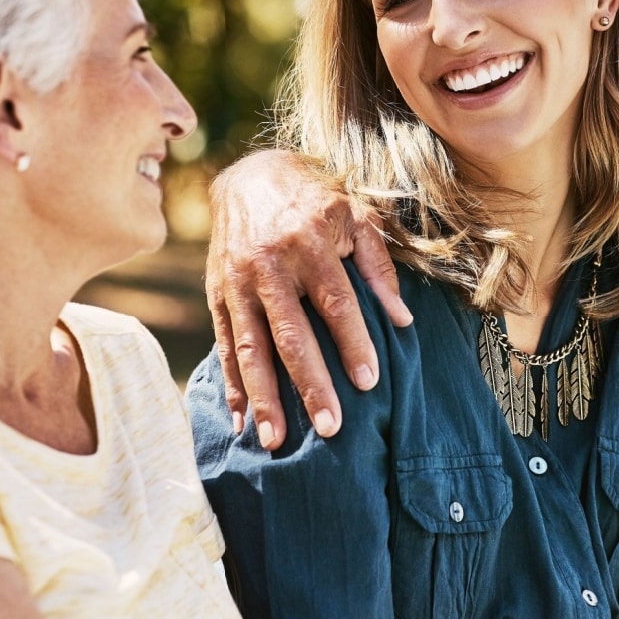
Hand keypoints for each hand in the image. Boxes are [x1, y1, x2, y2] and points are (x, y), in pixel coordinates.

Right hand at [205, 150, 410, 448]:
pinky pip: (226, 347)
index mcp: (309, 242)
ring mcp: (237, 283)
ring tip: (276, 442)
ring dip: (263, 399)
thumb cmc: (315, 201)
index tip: (368, 383)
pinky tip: (242, 423)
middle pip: (290, 334)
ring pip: (251, 349)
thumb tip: (402, 319)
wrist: (249, 176)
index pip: (335, 301)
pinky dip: (232, 387)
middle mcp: (269, 265)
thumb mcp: (355, 216)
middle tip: (329, 429)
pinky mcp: (216, 296)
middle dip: (310, 385)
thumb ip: (379, 266)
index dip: (352, 342)